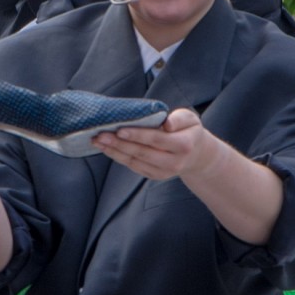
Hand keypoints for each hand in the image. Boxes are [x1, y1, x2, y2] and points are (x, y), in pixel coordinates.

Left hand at [91, 108, 215, 180]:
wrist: (197, 155)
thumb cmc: (189, 131)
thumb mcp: (190, 119)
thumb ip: (180, 119)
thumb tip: (167, 123)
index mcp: (183, 145)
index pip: (157, 140)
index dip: (138, 135)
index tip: (120, 130)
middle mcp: (174, 162)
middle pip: (142, 152)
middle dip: (119, 144)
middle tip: (100, 135)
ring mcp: (163, 172)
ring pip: (135, 161)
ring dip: (114, 151)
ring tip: (97, 141)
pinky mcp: (154, 176)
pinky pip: (133, 166)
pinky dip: (118, 157)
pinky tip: (106, 148)